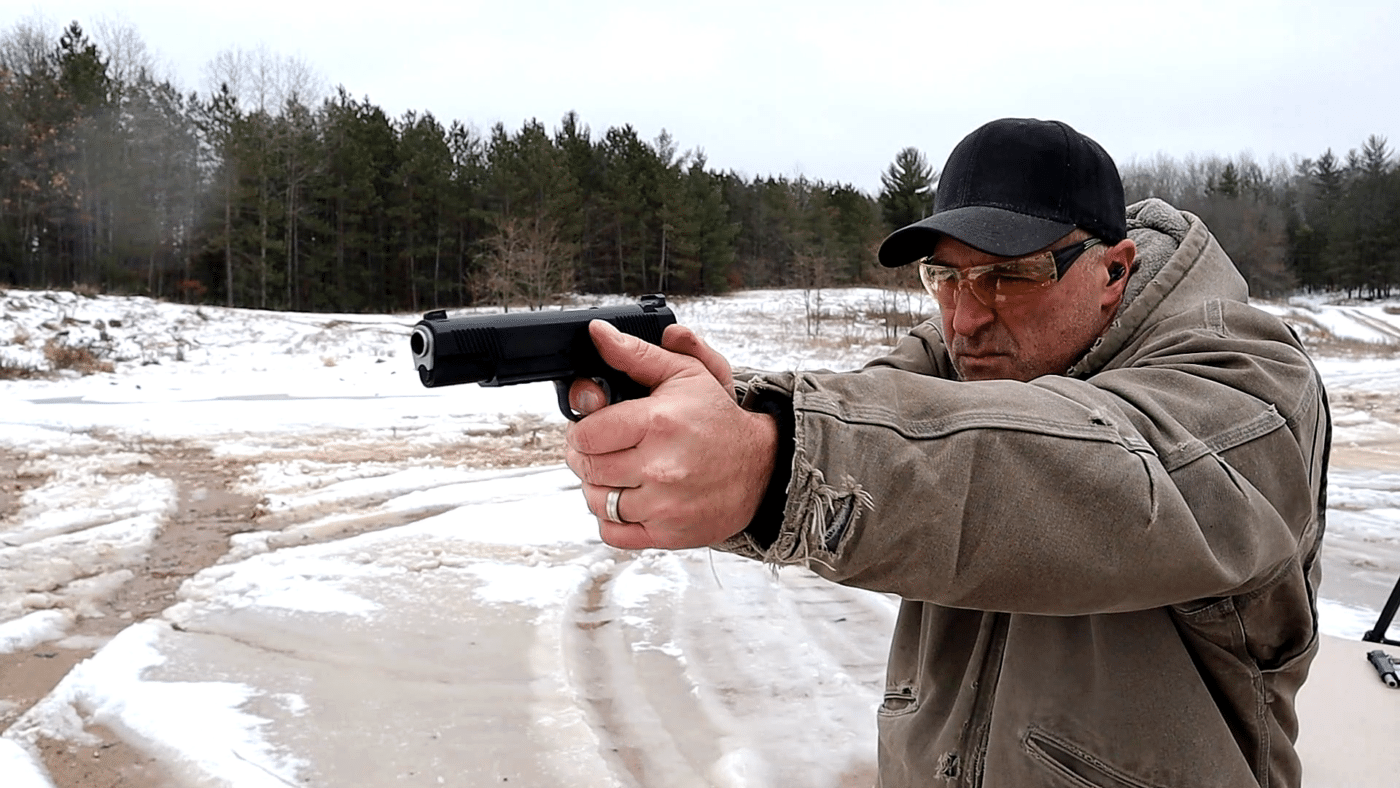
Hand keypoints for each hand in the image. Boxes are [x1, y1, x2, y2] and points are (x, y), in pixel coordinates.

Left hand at [565, 321, 776, 549]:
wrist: (762, 467)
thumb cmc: (717, 419)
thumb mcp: (684, 375)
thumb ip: (635, 354)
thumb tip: (598, 334)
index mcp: (659, 422)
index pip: (586, 434)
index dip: (582, 428)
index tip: (595, 427)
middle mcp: (660, 467)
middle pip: (587, 467)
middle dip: (587, 456)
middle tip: (604, 448)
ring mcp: (664, 505)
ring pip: (596, 501)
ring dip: (598, 486)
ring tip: (618, 472)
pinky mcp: (668, 534)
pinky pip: (612, 532)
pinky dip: (611, 518)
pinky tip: (628, 498)